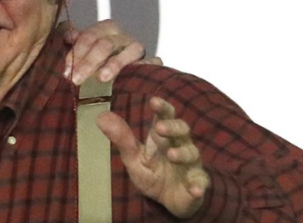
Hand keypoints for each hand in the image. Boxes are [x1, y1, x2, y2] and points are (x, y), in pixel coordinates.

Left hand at [62, 19, 147, 84]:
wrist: (119, 76)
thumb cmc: (96, 61)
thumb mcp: (83, 50)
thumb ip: (74, 41)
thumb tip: (67, 35)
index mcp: (106, 29)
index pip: (90, 36)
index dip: (77, 52)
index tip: (66, 69)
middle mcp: (123, 36)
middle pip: (106, 44)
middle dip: (89, 62)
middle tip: (75, 79)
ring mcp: (138, 49)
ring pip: (130, 51)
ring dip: (115, 64)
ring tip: (101, 78)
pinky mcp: (152, 62)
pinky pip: (153, 62)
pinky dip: (145, 67)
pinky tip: (132, 77)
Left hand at [97, 97, 209, 217]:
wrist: (168, 200)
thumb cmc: (152, 172)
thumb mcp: (134, 157)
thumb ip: (122, 139)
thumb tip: (101, 116)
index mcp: (162, 137)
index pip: (165, 117)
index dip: (162, 108)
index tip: (154, 101)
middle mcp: (180, 145)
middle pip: (182, 130)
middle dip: (173, 127)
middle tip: (160, 127)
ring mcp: (190, 164)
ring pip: (191, 153)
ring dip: (182, 153)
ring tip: (171, 154)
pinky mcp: (197, 184)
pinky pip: (201, 183)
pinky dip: (198, 186)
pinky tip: (195, 189)